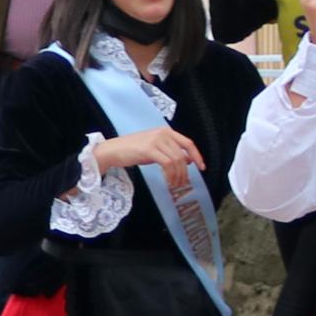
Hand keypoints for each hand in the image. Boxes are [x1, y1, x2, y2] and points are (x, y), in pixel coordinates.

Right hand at [90, 125, 204, 175]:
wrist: (113, 150)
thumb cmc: (132, 150)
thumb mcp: (155, 149)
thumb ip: (170, 152)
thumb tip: (188, 159)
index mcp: (165, 131)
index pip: (188, 143)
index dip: (197, 156)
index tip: (202, 167)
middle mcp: (163, 133)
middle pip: (182, 154)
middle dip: (185, 171)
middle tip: (183, 182)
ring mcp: (156, 140)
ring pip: (176, 160)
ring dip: (178, 175)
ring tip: (175, 184)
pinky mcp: (149, 149)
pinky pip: (167, 164)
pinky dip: (170, 174)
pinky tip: (168, 181)